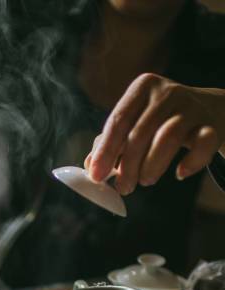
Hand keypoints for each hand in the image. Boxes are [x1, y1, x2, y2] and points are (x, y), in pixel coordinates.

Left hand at [84, 73, 224, 194]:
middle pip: (140, 133)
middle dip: (128, 166)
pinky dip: (191, 162)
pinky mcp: (212, 125)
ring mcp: (192, 106)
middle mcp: (167, 92)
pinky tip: (180, 173)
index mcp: (142, 88)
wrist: (209, 111)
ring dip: (153, 165)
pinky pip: (203, 144)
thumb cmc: (160, 122)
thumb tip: (90, 165)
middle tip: (123, 188)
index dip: (105, 151)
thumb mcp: (135, 124)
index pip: (118, 120)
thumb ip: (111, 143)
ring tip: (146, 181)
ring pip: (169, 137)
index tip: (96, 176)